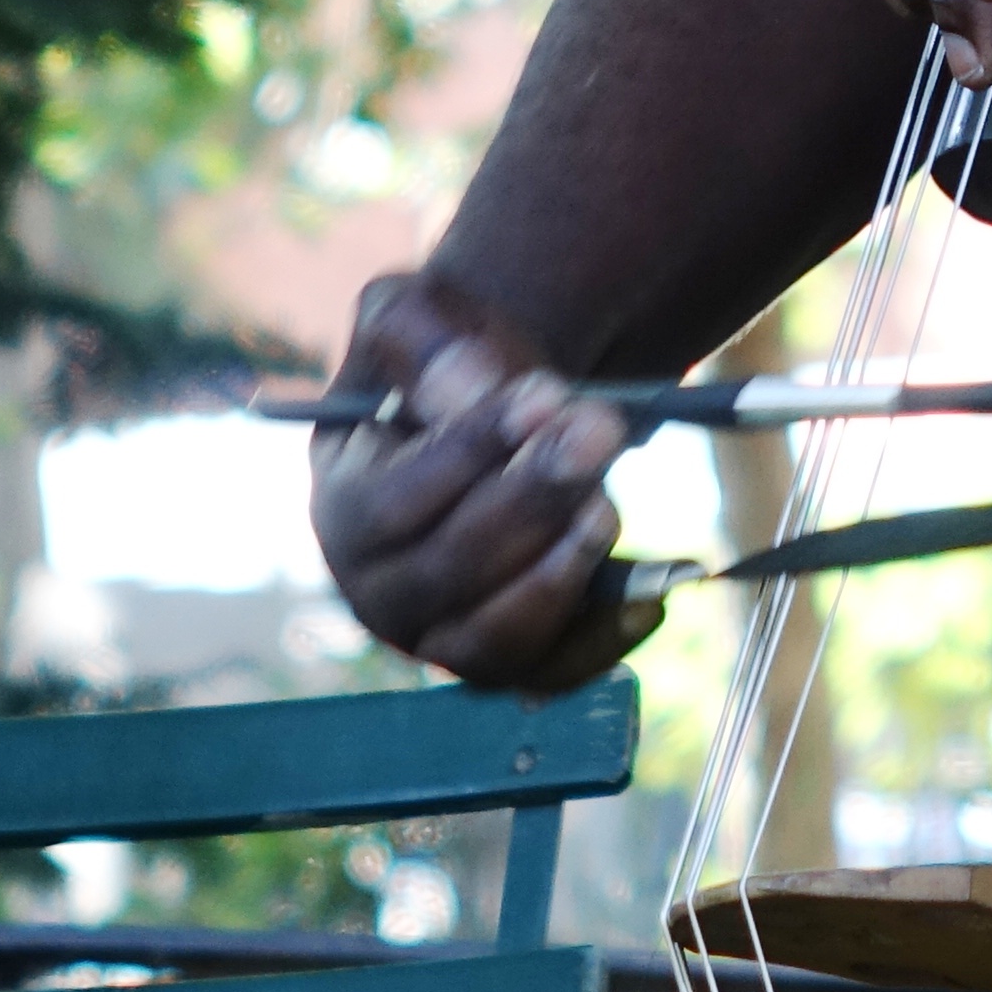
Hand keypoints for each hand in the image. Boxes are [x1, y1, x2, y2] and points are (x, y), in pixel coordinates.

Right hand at [307, 274, 660, 693]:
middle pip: (448, 573)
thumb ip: (423, 343)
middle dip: (532, 500)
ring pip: (494, 638)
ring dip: (558, 573)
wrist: (493, 411)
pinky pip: (552, 673)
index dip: (470, 453)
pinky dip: (602, 641)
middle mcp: (377, 591)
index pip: (391, 505)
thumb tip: (469, 390)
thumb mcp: (411, 318)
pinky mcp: (507, 662)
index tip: (544, 395)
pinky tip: (652, 592)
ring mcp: (440, 638)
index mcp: (340, 508)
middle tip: (598, 430)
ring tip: (607, 504)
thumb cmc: (445, 365)